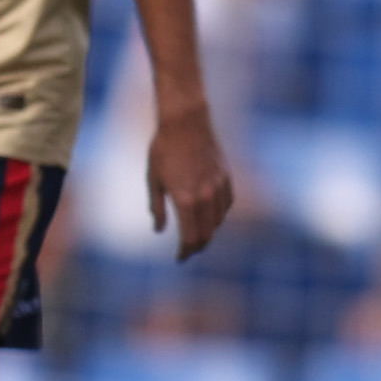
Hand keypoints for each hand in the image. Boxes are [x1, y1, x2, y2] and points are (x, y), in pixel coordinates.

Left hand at [148, 103, 235, 260]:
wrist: (186, 121)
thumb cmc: (163, 149)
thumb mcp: (153, 180)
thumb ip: (157, 208)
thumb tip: (158, 230)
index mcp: (185, 201)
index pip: (190, 239)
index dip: (185, 253)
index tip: (179, 258)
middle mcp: (205, 197)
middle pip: (207, 235)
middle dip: (197, 246)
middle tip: (188, 251)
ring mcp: (218, 187)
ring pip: (218, 222)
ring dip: (208, 232)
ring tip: (197, 234)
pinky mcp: (226, 177)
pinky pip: (226, 205)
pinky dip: (219, 215)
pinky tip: (210, 215)